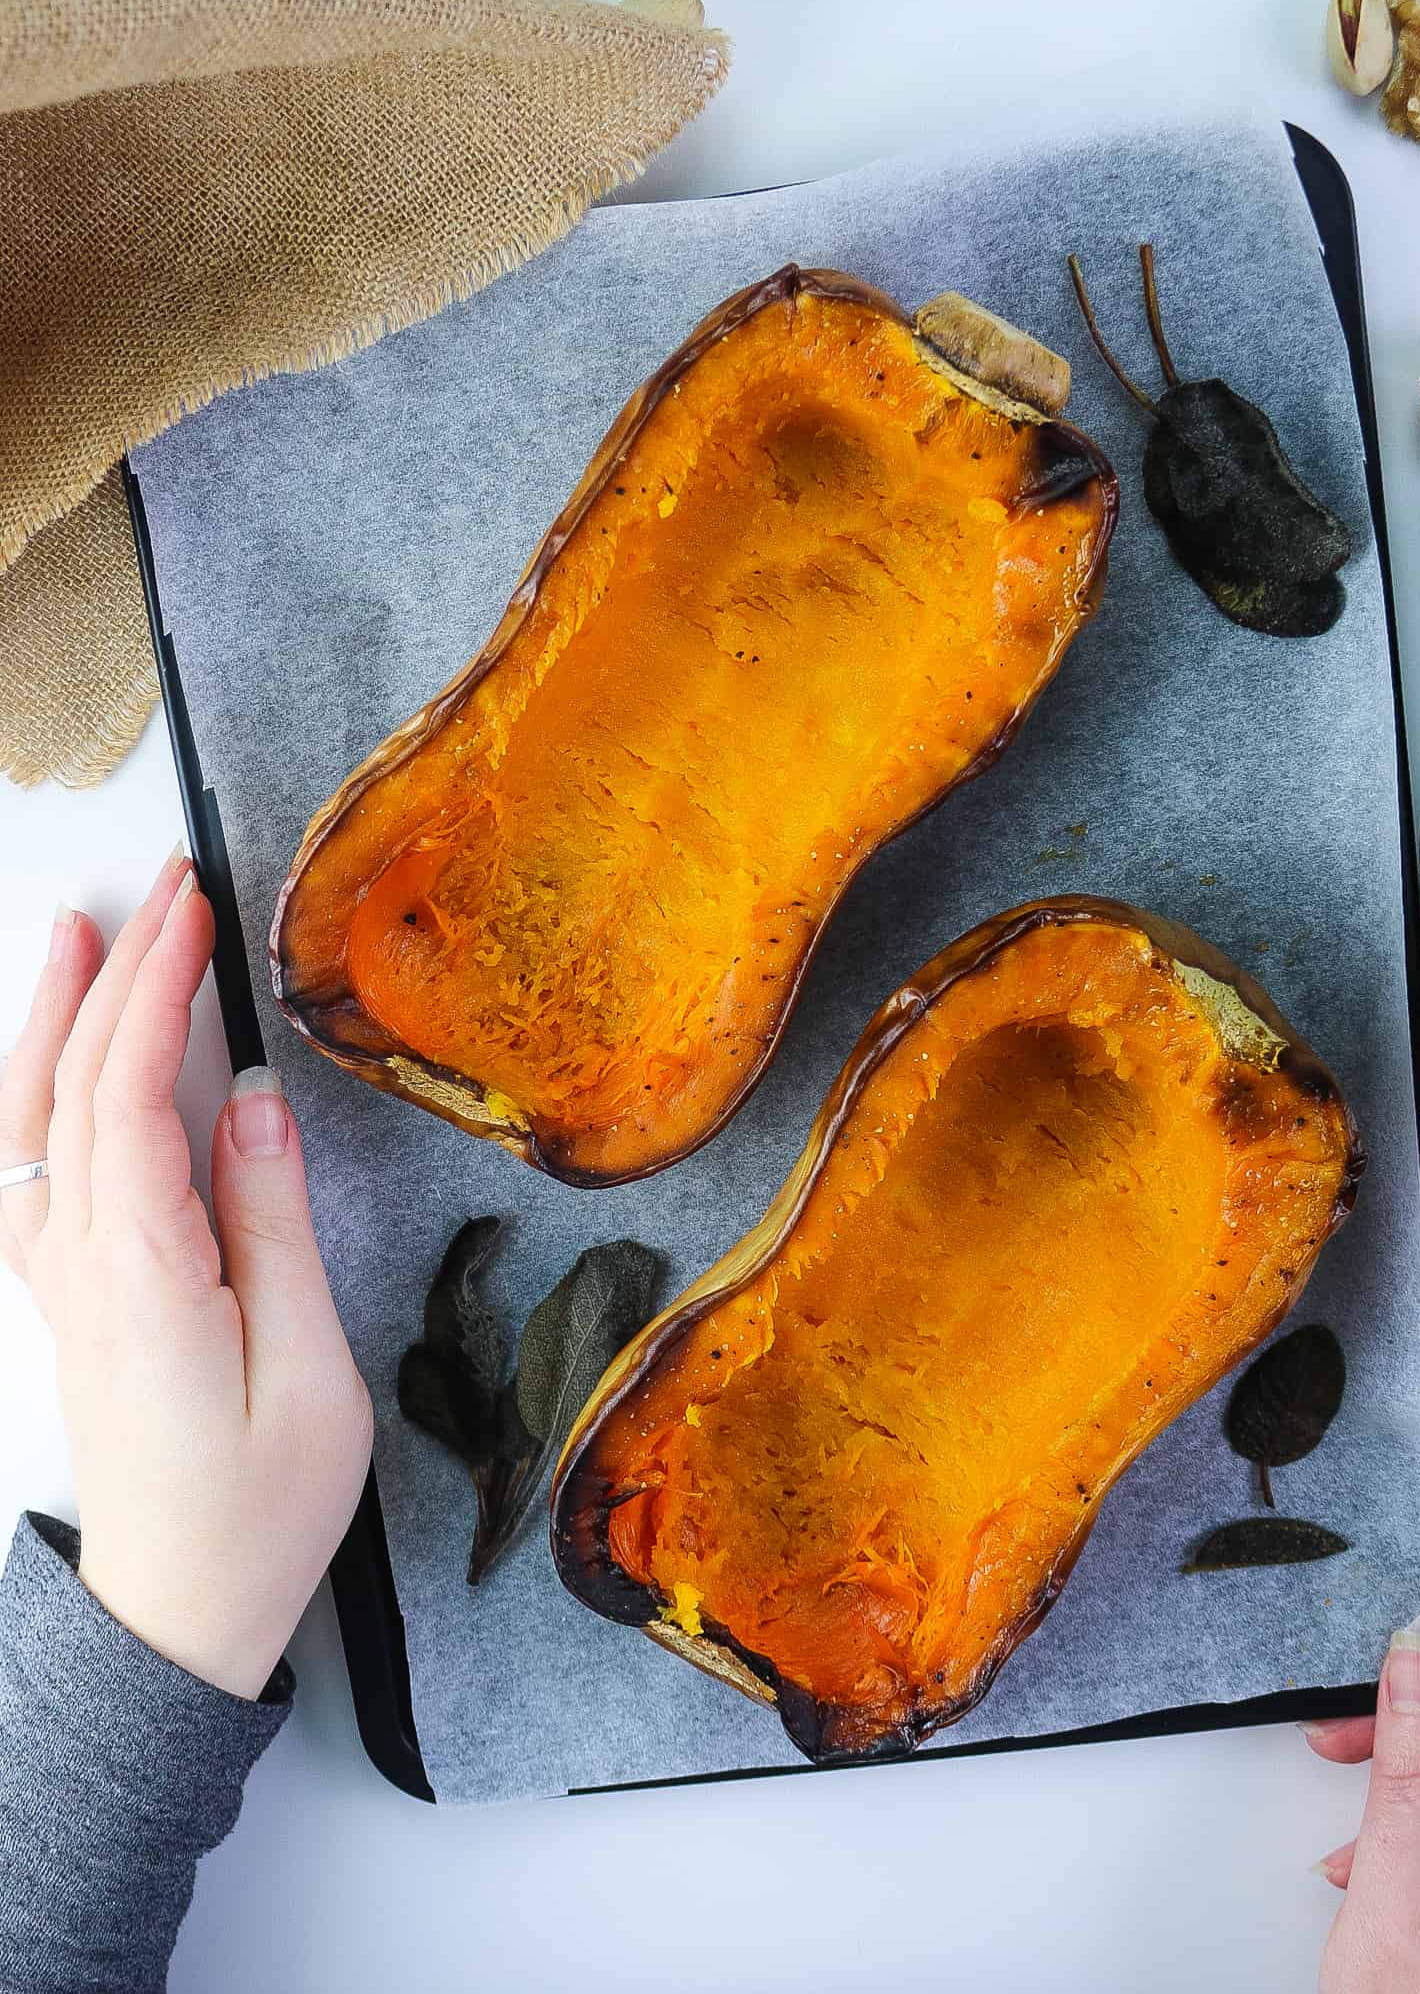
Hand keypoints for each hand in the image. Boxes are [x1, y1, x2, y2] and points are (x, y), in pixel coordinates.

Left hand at [0, 850, 371, 1697]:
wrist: (177, 1613)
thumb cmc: (257, 1510)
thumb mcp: (306, 1371)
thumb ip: (273, 1228)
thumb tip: (256, 1101)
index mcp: (141, 1273)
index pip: (129, 1094)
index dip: (156, 990)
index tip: (192, 908)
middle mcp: (80, 1262)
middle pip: (72, 1087)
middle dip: (114, 973)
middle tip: (158, 887)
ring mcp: (63, 1280)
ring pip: (32, 1119)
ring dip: (52, 1018)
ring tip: (74, 932)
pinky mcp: (71, 1297)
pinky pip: (32, 1165)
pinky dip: (38, 1090)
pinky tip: (51, 1060)